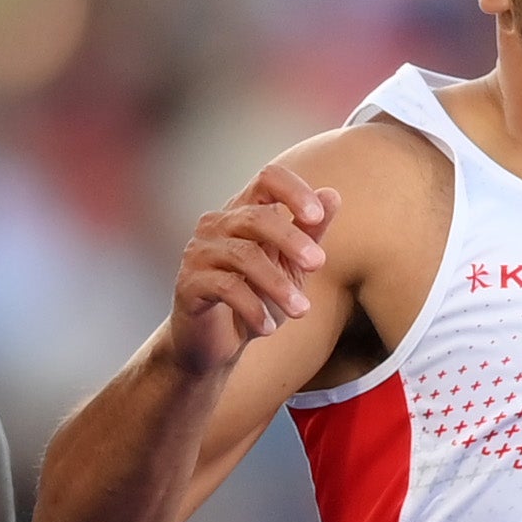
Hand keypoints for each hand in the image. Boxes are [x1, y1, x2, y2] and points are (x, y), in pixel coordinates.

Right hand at [170, 163, 334, 373]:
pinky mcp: (189, 282)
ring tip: (302, 310)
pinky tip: (268, 328)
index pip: (268, 179)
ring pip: (243, 255)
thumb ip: (309, 233)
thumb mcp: (291, 265)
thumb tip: (332, 195)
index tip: (316, 216)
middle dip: (291, 239)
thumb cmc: (256, 297)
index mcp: (245, 212)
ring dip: (278, 284)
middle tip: (319, 264)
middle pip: (256, 217)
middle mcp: (218, 224)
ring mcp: (200, 251)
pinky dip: (252, 308)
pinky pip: (226, 287)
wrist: (216, 342)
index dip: (293, 191)